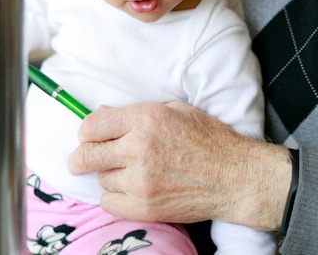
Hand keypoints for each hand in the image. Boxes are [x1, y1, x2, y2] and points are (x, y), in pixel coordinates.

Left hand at [68, 102, 291, 229]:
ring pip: (100, 179)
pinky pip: (109, 202)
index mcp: (146, 118)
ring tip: (135, 170)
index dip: (88, 131)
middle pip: (85, 155)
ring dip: (111, 174)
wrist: (233, 176)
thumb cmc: (208, 139)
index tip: (92, 136)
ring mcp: (140, 181)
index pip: (92, 125)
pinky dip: (117, 196)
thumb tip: (102, 116)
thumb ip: (137, 113)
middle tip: (89, 157)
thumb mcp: (176, 111)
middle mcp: (138, 148)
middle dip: (83, 156)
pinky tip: (135, 188)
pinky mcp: (144, 207)